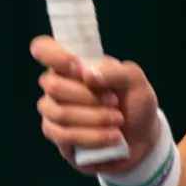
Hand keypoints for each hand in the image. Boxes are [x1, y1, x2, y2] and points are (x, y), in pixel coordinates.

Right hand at [31, 36, 162, 174]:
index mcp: (73, 63)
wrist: (142, 137)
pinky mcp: (56, 135)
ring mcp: (53, 110)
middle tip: (114, 101)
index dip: (53, 55)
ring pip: (59, 113)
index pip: (43, 48)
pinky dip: (92, 136)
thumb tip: (87, 75)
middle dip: (88, 96)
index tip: (78, 68)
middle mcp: (57, 84)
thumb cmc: (134, 101)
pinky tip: (111, 137)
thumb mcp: (135, 81)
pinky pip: (63, 136)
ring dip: (94, 118)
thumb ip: (115, 71)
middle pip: (53, 86)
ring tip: (118, 120)